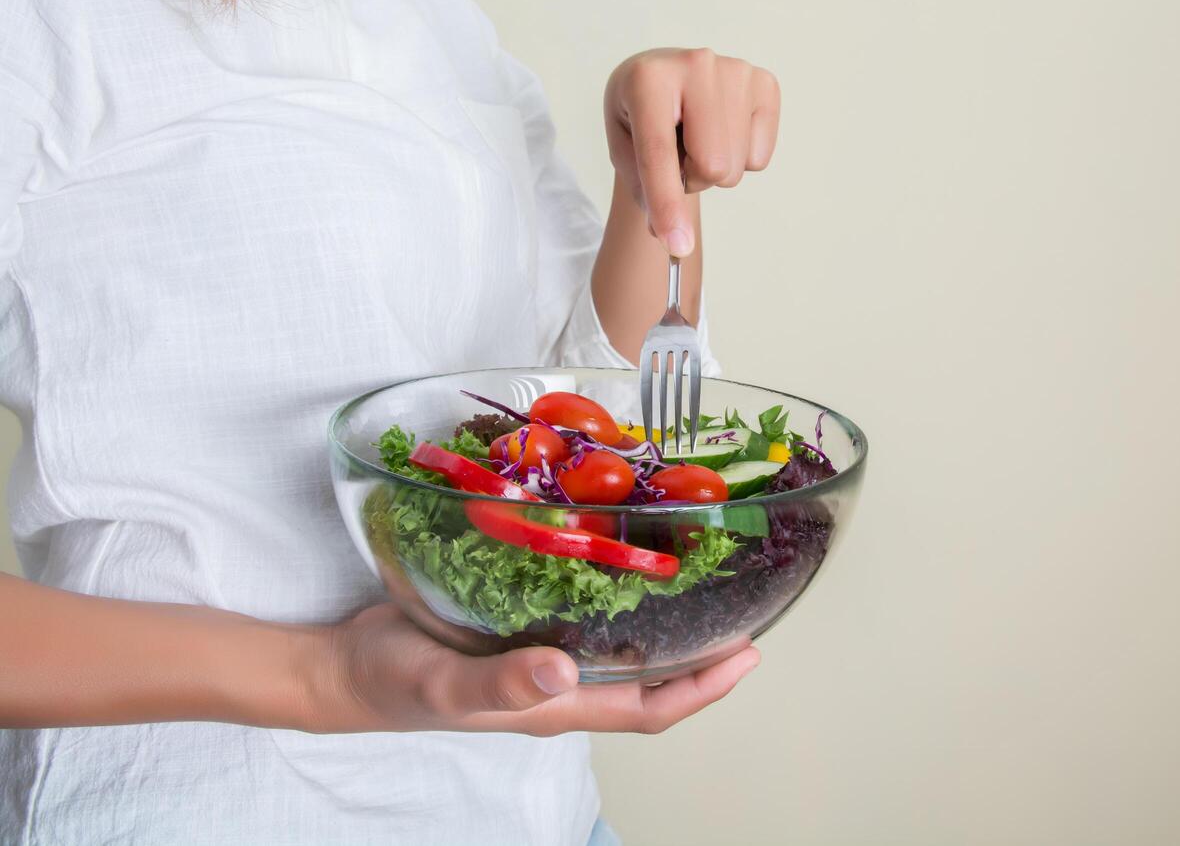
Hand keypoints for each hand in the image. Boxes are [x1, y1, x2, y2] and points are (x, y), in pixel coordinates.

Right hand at [311, 603, 759, 735]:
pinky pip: (583, 612)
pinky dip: (614, 591)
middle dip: (700, 652)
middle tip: (743, 603)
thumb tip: (563, 672)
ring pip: (620, 643)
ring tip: (698, 574)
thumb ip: (502, 682)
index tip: (750, 656)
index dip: (704, 688)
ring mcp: (540, 653)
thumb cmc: (393, 681)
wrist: (345, 666)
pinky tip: (620, 555)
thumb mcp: (445, 681)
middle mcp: (560, 681)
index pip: (650, 708)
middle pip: (649, 676)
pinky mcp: (519, 623)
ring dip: (664, 619)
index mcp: (557, 704)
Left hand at [604, 48, 779, 256]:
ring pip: (736, 166)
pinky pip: (760, 157)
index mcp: (648, 78)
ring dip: (714, 171)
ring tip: (697, 142)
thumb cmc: (640, 116)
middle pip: (711, 165)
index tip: (676, 244)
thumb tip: (675, 239)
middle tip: (677, 158)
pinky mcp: (764, 83)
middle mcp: (695, 63)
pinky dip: (741, 159)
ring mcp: (735, 70)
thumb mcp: (624, 150)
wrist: (663, 80)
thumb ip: (644, 193)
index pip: (660, 153)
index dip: (667, 203)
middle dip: (692, 180)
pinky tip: (722, 132)